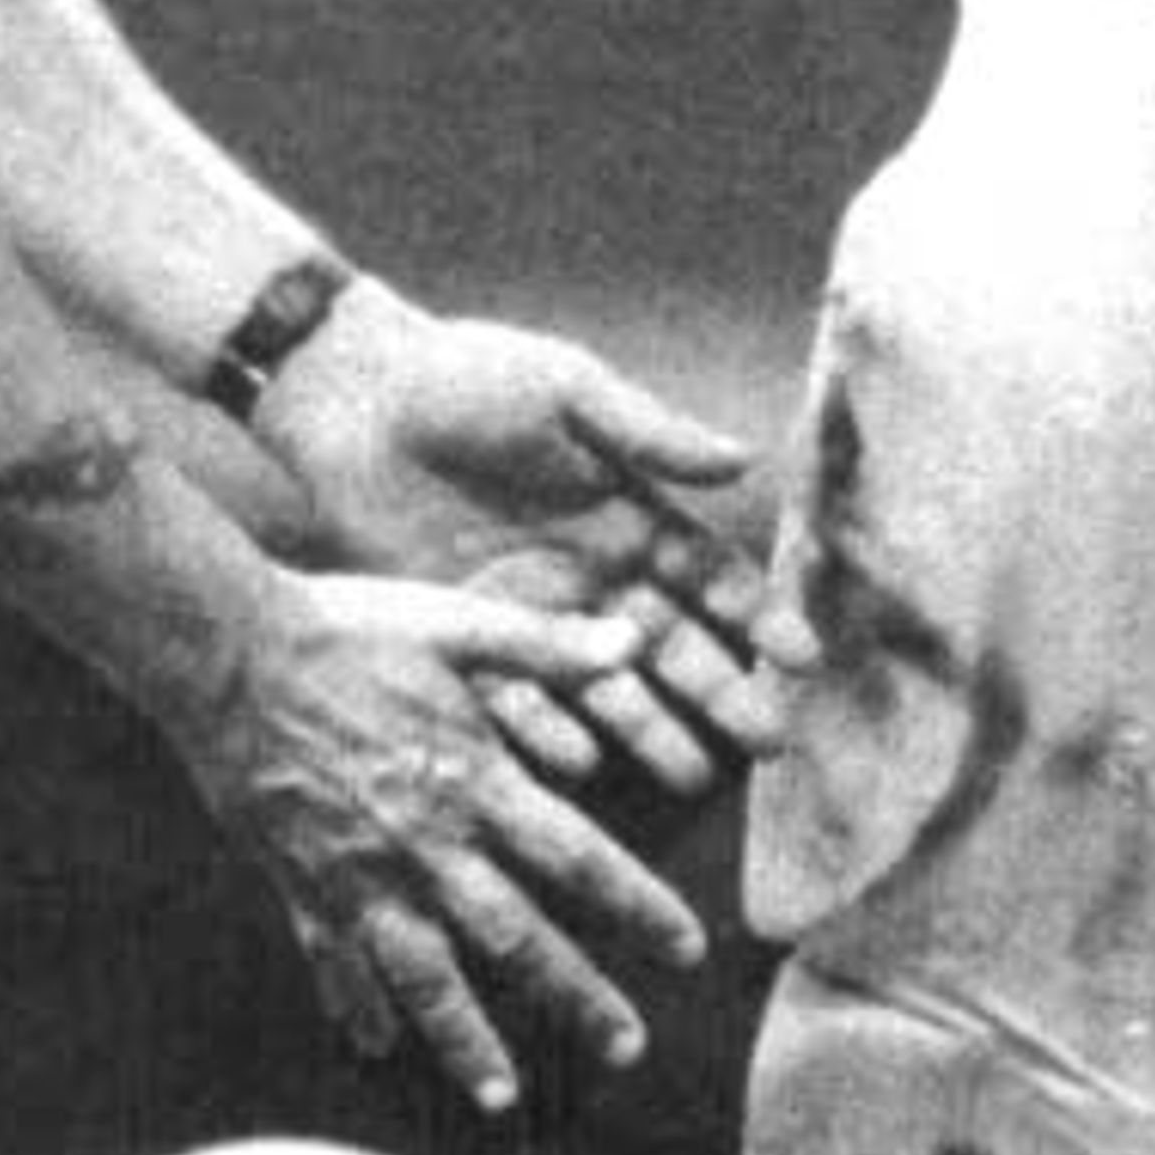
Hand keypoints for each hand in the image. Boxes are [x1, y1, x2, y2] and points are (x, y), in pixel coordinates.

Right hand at [186, 558, 709, 1111]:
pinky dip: (356, 1005)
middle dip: (576, 997)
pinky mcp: (301, 884)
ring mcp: (360, 875)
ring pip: (423, 976)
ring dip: (466, 1041)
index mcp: (474, 782)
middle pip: (514, 939)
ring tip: (501, 1097)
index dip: (637, 905)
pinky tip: (376, 1045)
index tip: (688, 948)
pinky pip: (334, 961)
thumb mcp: (456, 623)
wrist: (225, 655)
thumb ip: (547, 645)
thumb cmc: (345, 629)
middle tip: (630, 1047)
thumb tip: (635, 641)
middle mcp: (425, 844)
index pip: (577, 859)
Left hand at [262, 295, 781, 795]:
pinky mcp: (468, 639)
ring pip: (607, 685)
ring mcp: (533, 614)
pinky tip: (584, 763)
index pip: (711, 577)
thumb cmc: (466, 376)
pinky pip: (516, 696)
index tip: (802, 660)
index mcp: (627, 516)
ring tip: (696, 778)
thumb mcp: (568, 389)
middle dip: (723, 693)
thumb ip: (650, 433)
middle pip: (673, 646)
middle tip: (769, 744)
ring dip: (651, 730)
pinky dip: (550, 729)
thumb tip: (745, 460)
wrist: (353, 400)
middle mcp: (591, 577)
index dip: (758, 617)